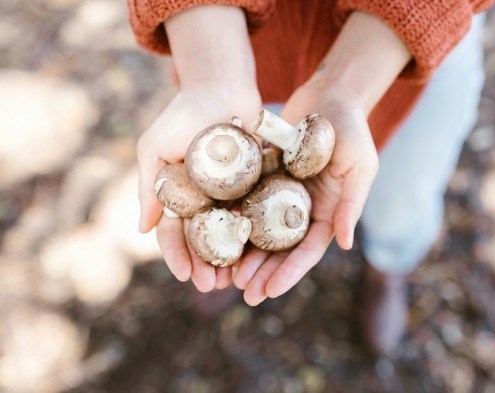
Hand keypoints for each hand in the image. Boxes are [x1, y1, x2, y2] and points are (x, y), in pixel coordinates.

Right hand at [137, 85, 260, 290]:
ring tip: (236, 280)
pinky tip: (260, 254)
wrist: (222, 86)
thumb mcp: (155, 148)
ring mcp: (230, 193)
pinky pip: (255, 213)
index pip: (174, 232)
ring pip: (230, 233)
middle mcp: (204, 198)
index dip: (177, 255)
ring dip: (231, 258)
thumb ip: (149, 187)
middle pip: (204, 240)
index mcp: (178, 194)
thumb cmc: (183, 114)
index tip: (185, 275)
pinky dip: (256, 234)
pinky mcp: (255, 183)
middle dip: (206, 265)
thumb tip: (141, 230)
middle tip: (213, 286)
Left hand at [234, 82, 378, 304]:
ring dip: (246, 254)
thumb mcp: (359, 166)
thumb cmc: (352, 130)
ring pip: (261, 231)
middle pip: (281, 248)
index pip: (308, 250)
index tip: (270, 291)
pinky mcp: (266, 177)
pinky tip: (216, 234)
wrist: (331, 95)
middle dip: (264, 272)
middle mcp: (304, 209)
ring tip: (227, 276)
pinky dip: (234, 219)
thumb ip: (351, 204)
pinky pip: (248, 202)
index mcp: (329, 212)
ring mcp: (283, 194)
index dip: (290, 273)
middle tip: (244, 293)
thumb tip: (344, 244)